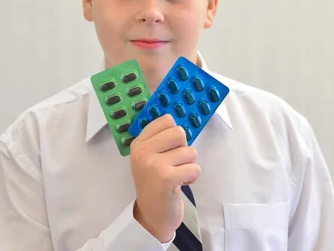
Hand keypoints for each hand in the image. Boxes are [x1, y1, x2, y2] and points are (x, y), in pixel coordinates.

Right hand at [129, 114, 199, 242]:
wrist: (152, 214)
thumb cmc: (155, 183)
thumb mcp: (148, 157)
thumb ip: (160, 139)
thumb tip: (178, 118)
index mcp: (139, 143)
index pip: (165, 120)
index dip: (174, 133)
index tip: (170, 147)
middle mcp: (143, 151)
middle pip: (179, 132)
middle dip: (183, 148)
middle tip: (174, 163)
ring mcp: (154, 164)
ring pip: (190, 151)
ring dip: (188, 165)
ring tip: (176, 175)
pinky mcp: (167, 178)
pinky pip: (194, 167)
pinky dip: (192, 177)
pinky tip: (181, 183)